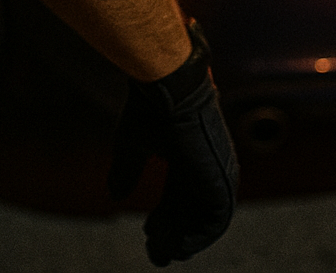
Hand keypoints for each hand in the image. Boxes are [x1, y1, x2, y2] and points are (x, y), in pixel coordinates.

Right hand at [108, 22, 238, 265]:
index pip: (180, 193)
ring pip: (205, 217)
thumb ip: (127, 171)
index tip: (149, 232)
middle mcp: (206, 163)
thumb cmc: (152, 106)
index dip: (166, 216)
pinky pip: (217, 219)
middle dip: (174, 232)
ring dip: (184, 237)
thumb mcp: (133, 144)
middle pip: (192, 208)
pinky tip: (177, 246)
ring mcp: (217, 170)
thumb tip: (115, 195)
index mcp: (189, 152)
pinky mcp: (220, 178)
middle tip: (156, 250)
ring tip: (162, 251)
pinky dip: (198, 236)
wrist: (172, 84)